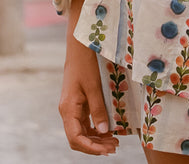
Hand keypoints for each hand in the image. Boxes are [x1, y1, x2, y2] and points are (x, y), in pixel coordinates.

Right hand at [59, 0, 117, 155]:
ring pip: (82, 131)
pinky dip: (95, 129)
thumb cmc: (85, 63)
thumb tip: (103, 132)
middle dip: (95, 146)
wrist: (79, 45)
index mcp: (68, 108)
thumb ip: (98, 109)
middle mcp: (68, 111)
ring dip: (97, 139)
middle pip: (78, 138)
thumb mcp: (93, 86)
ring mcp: (73, 107)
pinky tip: (108, 130)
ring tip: (114, 142)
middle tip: (115, 147)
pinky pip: (85, 122)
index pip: (75, 138)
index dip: (90, 148)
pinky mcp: (78, 102)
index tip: (106, 150)